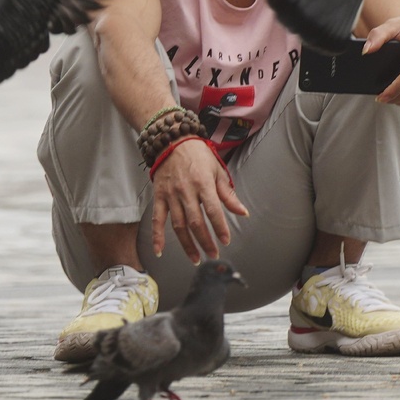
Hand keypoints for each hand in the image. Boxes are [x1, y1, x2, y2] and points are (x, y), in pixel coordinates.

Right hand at [150, 139, 248, 262]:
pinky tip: (159, 251)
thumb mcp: (217, 171)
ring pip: (178, 225)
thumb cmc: (199, 155)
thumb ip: (228, 194)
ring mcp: (171, 195)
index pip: (213, 211)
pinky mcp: (159, 196)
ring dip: (187, 244)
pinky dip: (157, 236)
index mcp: (203, 183)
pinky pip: (157, 220)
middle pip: (196, 222)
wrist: (173, 140)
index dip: (220, 228)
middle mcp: (186, 191)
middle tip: (213, 254)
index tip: (226, 241)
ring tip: (195, 258)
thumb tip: (243, 212)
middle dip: (205, 241)